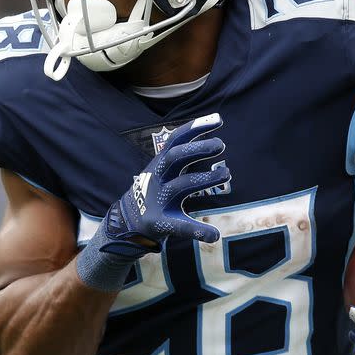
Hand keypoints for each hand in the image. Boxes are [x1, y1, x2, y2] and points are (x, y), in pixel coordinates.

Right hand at [76, 113, 229, 291]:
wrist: (127, 222)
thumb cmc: (154, 191)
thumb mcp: (163, 169)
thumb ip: (183, 154)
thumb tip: (211, 134)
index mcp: (160, 164)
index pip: (176, 140)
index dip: (195, 128)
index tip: (218, 120)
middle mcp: (158, 178)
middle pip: (175, 157)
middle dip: (197, 149)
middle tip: (221, 144)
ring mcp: (158, 200)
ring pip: (181, 185)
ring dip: (205, 178)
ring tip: (227, 173)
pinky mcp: (160, 222)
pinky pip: (180, 226)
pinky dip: (198, 231)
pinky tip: (214, 234)